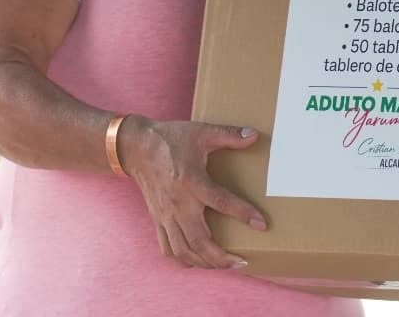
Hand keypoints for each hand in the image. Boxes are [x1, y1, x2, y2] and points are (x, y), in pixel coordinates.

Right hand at [121, 117, 265, 268]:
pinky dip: (183, 259)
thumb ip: (229, 134)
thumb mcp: (202, 132)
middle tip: (242, 262)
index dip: (243, 214)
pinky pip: (168, 248)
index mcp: (192, 182)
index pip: (221, 202)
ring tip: (224, 265)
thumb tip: (255, 135)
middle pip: (199, 240)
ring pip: (183, 250)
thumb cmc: (170, 139)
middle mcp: (178, 204)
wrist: (136, 148)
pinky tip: (197, 262)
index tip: (261, 225)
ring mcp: (166, 215)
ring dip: (204, 263)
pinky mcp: (158, 220)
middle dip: (221, 257)